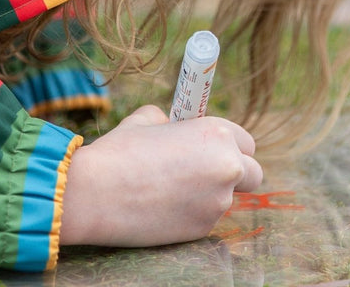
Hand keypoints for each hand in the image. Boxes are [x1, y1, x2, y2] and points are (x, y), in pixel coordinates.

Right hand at [58, 104, 261, 246]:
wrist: (96, 192)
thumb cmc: (120, 149)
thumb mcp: (146, 120)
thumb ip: (171, 121)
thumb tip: (174, 126)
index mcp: (216, 135)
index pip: (246, 141)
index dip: (228, 143)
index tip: (210, 145)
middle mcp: (226, 169)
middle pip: (253, 173)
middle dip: (233, 171)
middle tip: (203, 168)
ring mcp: (217, 203)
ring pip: (226, 197)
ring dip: (208, 192)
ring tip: (168, 185)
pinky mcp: (203, 230)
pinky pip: (206, 216)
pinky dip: (191, 210)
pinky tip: (161, 203)